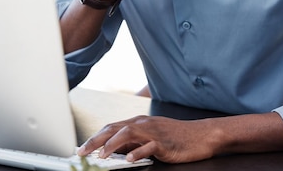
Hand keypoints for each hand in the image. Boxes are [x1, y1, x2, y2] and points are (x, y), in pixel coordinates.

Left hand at [77, 115, 217, 163]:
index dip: (94, 137)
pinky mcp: (165, 142)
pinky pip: (149, 146)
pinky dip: (138, 152)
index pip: (111, 127)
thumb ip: (133, 142)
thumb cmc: (177, 137)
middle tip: (82, 152)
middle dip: (95, 140)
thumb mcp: (151, 137)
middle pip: (114, 128)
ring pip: (128, 133)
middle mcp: (144, 124)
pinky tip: (131, 159)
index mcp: (138, 122)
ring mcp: (154, 132)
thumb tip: (113, 151)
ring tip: (101, 155)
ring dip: (112, 144)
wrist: (201, 135)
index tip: (81, 148)